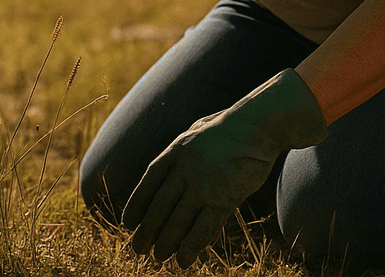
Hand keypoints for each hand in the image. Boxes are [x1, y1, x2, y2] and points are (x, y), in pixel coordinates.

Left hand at [122, 69, 326, 265]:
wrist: (256, 126)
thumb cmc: (230, 128)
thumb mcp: (197, 130)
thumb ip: (183, 149)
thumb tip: (171, 165)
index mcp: (175, 151)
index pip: (148, 182)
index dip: (136, 204)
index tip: (128, 222)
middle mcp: (184, 170)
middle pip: (159, 206)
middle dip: (147, 231)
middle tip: (138, 249)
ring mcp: (202, 186)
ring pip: (177, 222)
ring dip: (166, 243)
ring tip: (159, 257)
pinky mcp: (222, 199)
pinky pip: (202, 229)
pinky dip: (191, 247)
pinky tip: (183, 259)